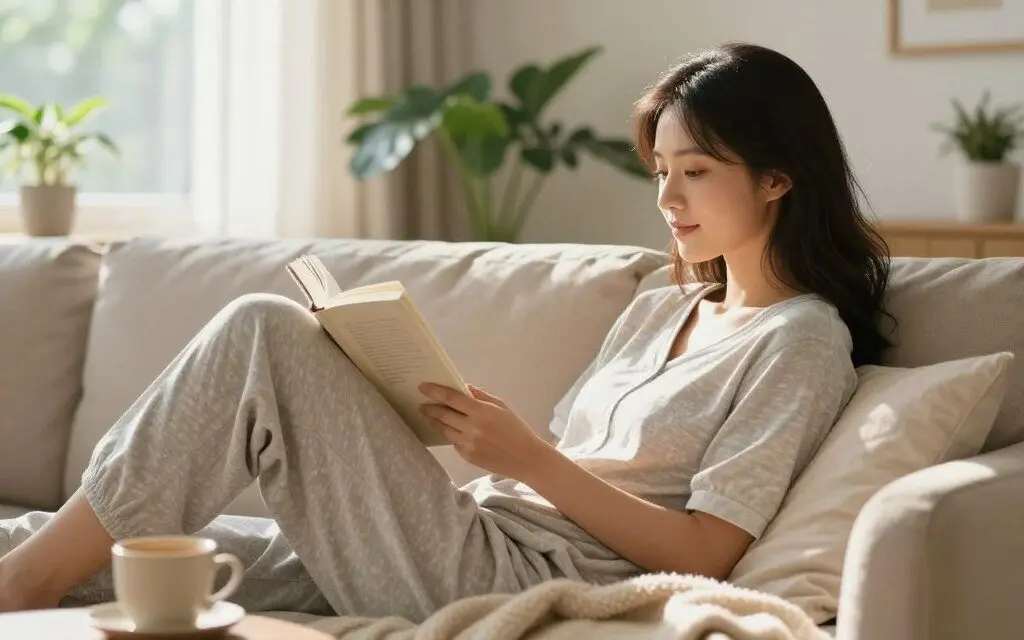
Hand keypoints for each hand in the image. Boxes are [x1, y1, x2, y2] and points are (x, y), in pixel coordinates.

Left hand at [418, 382, 552, 481]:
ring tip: (431, 416)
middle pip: (443, 414)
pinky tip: (450, 430)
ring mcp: (468, 444)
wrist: (526, 458)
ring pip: (444, 430)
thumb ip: (480, 396)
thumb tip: (462, 387)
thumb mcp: (501, 406)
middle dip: (430, 408)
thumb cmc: (515, 428)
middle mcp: (472, 428)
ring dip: (435, 422)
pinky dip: (450, 434)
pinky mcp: (467, 456)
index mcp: (481, 412)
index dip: (435, 391)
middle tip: (422, 404)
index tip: (422, 387)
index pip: (452, 398)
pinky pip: (453, 442)